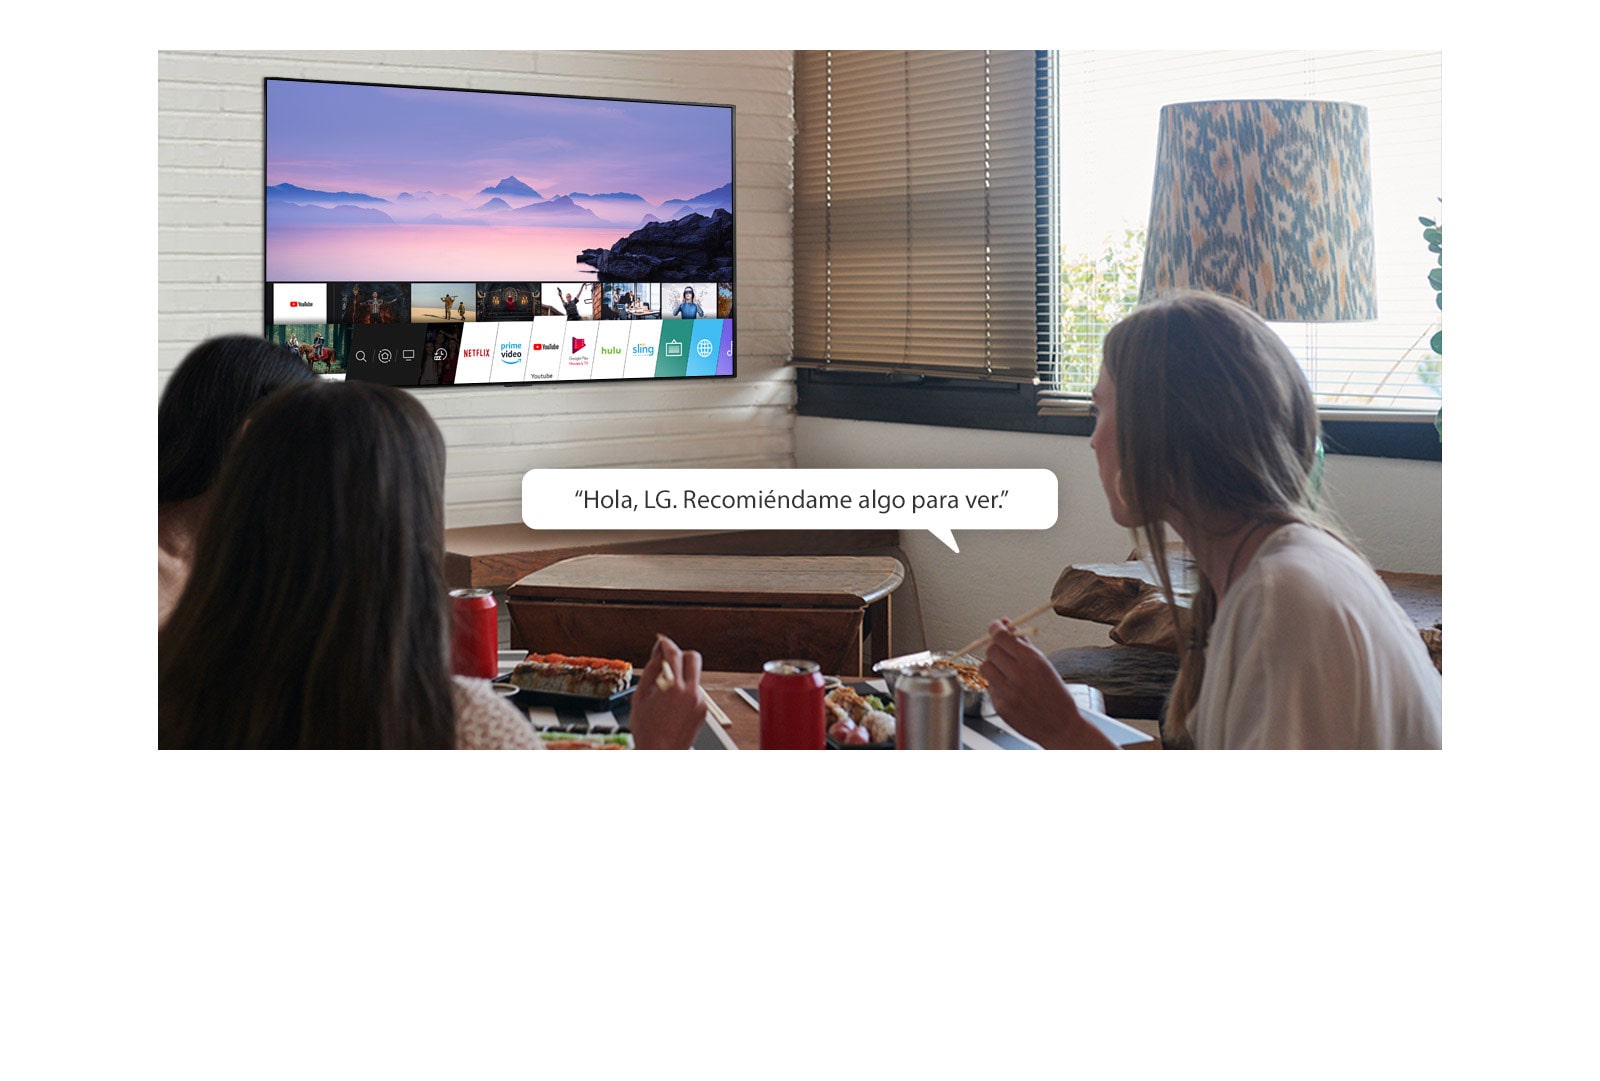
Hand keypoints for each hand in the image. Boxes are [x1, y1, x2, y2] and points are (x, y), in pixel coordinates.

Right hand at [630, 635, 706, 749]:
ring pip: (694, 677)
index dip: (666, 644)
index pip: (673, 654)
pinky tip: (672, 707)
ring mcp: (699, 701)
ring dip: (682, 677)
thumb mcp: (640, 697)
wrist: (660, 753)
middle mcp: (690, 692)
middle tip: (670, 662)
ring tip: (665, 695)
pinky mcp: (703, 710)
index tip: (662, 642)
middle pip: (694, 658)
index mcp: (672, 687)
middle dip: (682, 655)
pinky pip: (696, 692)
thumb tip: (658, 654)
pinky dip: (685, 693)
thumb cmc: (646, 729)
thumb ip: (651, 671)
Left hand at [979, 620, 1113, 748]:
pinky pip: (989, 687)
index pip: (1002, 637)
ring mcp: (1008, 693)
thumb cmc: (1055, 695)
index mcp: (1033, 662)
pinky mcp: (1000, 706)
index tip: (996, 626)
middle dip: (995, 647)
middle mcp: (1019, 676)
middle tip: (1002, 651)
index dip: (995, 628)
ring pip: (985, 667)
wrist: (1061, 726)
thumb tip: (1007, 626)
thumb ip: (1024, 645)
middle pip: (991, 650)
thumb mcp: (1045, 665)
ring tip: (1005, 671)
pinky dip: (996, 684)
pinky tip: (1010, 690)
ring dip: (992, 665)